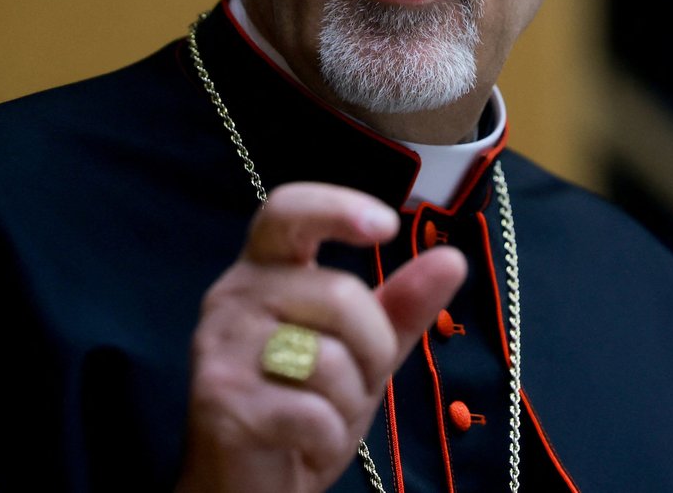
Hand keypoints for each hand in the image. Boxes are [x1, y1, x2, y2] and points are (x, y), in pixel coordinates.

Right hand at [176, 182, 466, 492]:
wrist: (246, 485)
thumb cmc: (302, 408)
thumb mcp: (360, 354)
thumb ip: (399, 306)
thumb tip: (452, 258)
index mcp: (264, 272)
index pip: (288, 211)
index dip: (337, 208)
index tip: (387, 227)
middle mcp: (232, 297)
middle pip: (338, 294)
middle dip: (373, 350)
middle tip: (353, 388)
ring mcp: (220, 348)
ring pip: (328, 358)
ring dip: (347, 404)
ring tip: (320, 420)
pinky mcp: (222, 401)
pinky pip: (312, 412)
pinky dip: (326, 440)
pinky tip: (305, 445)